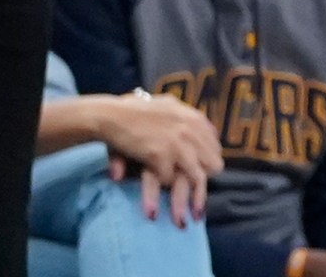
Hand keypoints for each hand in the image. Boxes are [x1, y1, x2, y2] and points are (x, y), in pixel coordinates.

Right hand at [99, 91, 222, 227]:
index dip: (210, 163)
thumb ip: (187, 118)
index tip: (206, 177)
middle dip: (207, 182)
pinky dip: (163, 187)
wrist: (111, 115)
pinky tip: (156, 196)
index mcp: (194, 118)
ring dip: (195, 200)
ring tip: (194, 219)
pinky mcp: (161, 156)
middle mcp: (191, 130)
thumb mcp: (168, 107)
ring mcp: (178, 143)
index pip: (214, 146)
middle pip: (213, 164)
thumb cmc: (133, 111)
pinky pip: (169, 180)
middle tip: (200, 201)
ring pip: (197, 179)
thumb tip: (209, 128)